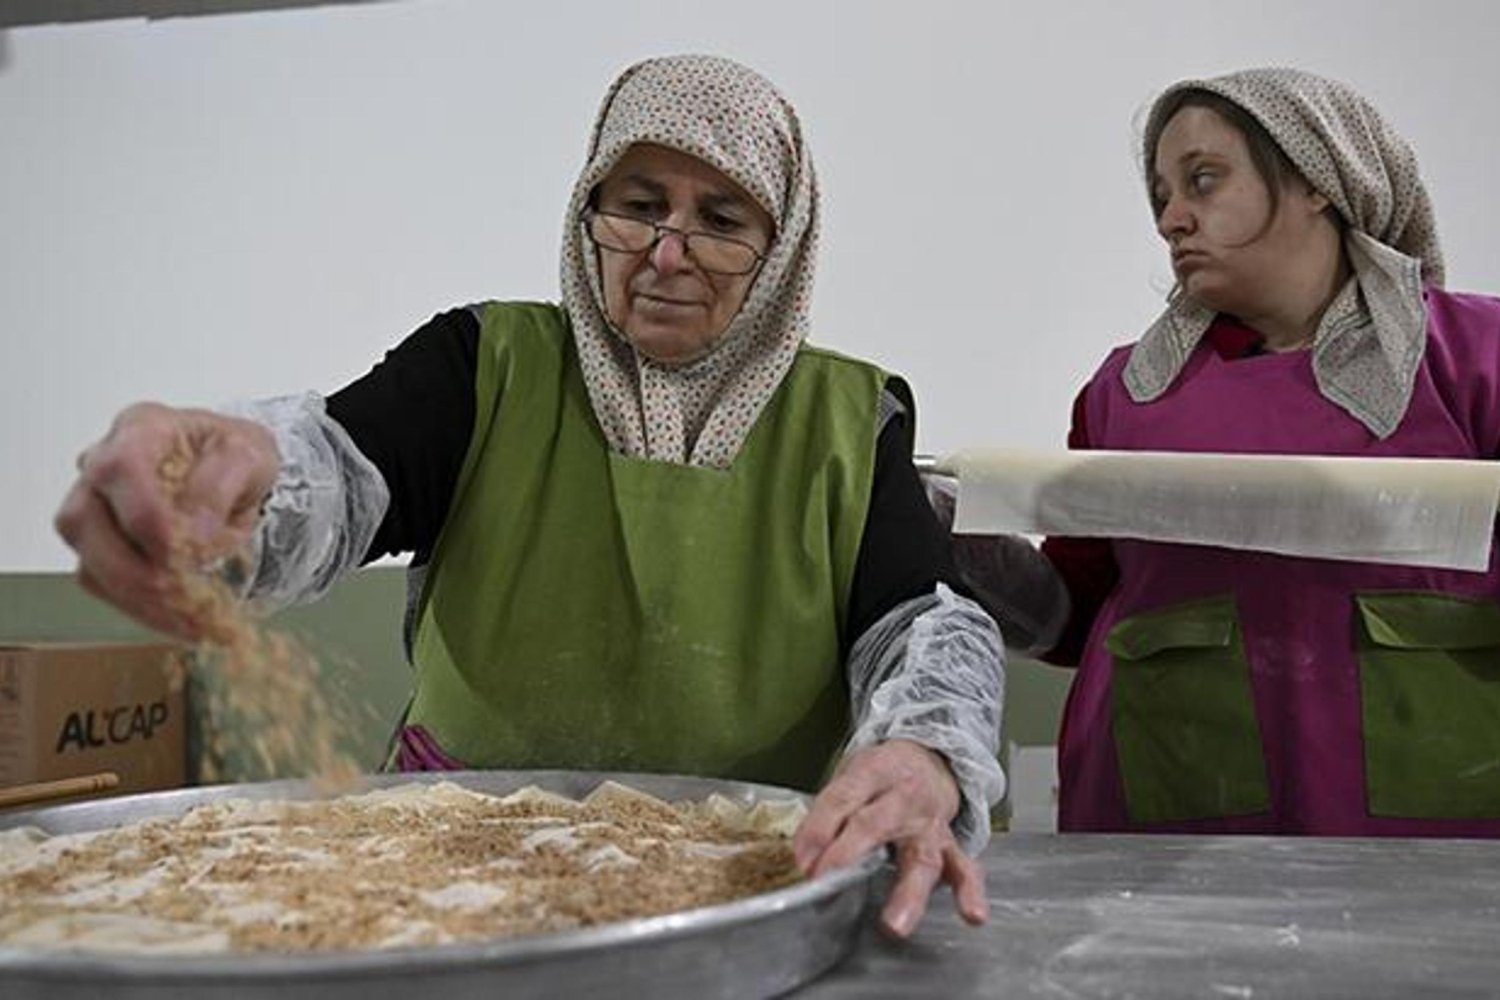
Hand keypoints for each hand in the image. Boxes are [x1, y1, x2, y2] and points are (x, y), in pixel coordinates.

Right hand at [54, 402, 278, 637]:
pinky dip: (144, 609)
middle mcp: (104, 466)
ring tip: (193, 618)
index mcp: (142, 430)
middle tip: (184, 593)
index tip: (179, 549)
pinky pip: (105, 586)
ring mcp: (96, 508)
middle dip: (134, 569)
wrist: (240, 474)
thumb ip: (221, 486)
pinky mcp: (100, 547)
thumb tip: (196, 533)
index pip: (119, 468)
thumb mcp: (250, 454)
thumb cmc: (237, 455)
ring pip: (89, 562)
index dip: (142, 515)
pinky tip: (184, 619)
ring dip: (140, 599)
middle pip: (84, 520)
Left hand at [793, 739, 987, 937]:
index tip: (802, 862)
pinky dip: (969, 891)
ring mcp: (930, 824)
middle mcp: (904, 797)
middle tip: (827, 884)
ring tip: (896, 924)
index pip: (842, 799)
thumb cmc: (881, 775)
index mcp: (874, 772)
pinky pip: (964, 868)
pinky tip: (972, 913)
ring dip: (907, 893)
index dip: (819, 830)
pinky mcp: (949, 845)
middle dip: (849, 856)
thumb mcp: (849, 779)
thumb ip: (827, 816)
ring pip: (921, 857)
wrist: (930, 758)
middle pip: (875, 825)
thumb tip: (805, 861)